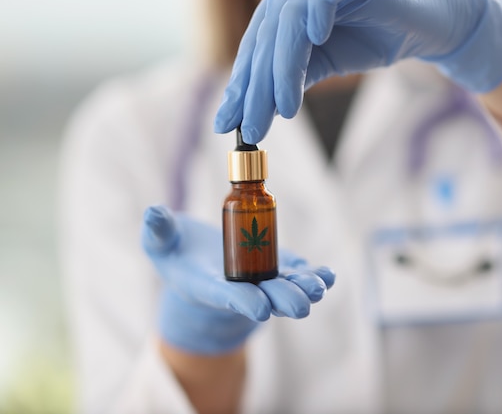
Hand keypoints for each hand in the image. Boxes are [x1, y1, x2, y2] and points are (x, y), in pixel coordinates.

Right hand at [142, 205, 334, 353]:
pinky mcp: (276, 267)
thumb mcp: (160, 242)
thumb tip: (153, 212)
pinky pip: (297, 273)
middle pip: (264, 297)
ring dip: (303, 288)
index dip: (243, 301)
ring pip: (285, 286)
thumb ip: (157, 231)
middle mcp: (238, 287)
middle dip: (283, 300)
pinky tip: (328, 276)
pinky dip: (313, 274)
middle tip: (301, 306)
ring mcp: (260, 278)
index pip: (227, 296)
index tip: (260, 308)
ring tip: (320, 287)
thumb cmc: (175, 251)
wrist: (197, 261)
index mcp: (208, 286)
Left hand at [214, 0, 501, 143]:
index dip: (240, 87)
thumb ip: (290, 79)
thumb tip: (253, 111)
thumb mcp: (324, 66)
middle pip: (265, 41)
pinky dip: (316, 13)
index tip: (227, 124)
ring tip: (285, 109)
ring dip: (282, 67)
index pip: (256, 51)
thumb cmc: (375, 38)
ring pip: (287, 22)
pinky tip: (316, 39)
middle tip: (252, 130)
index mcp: (286, 13)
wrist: (427, 26)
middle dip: (257, 88)